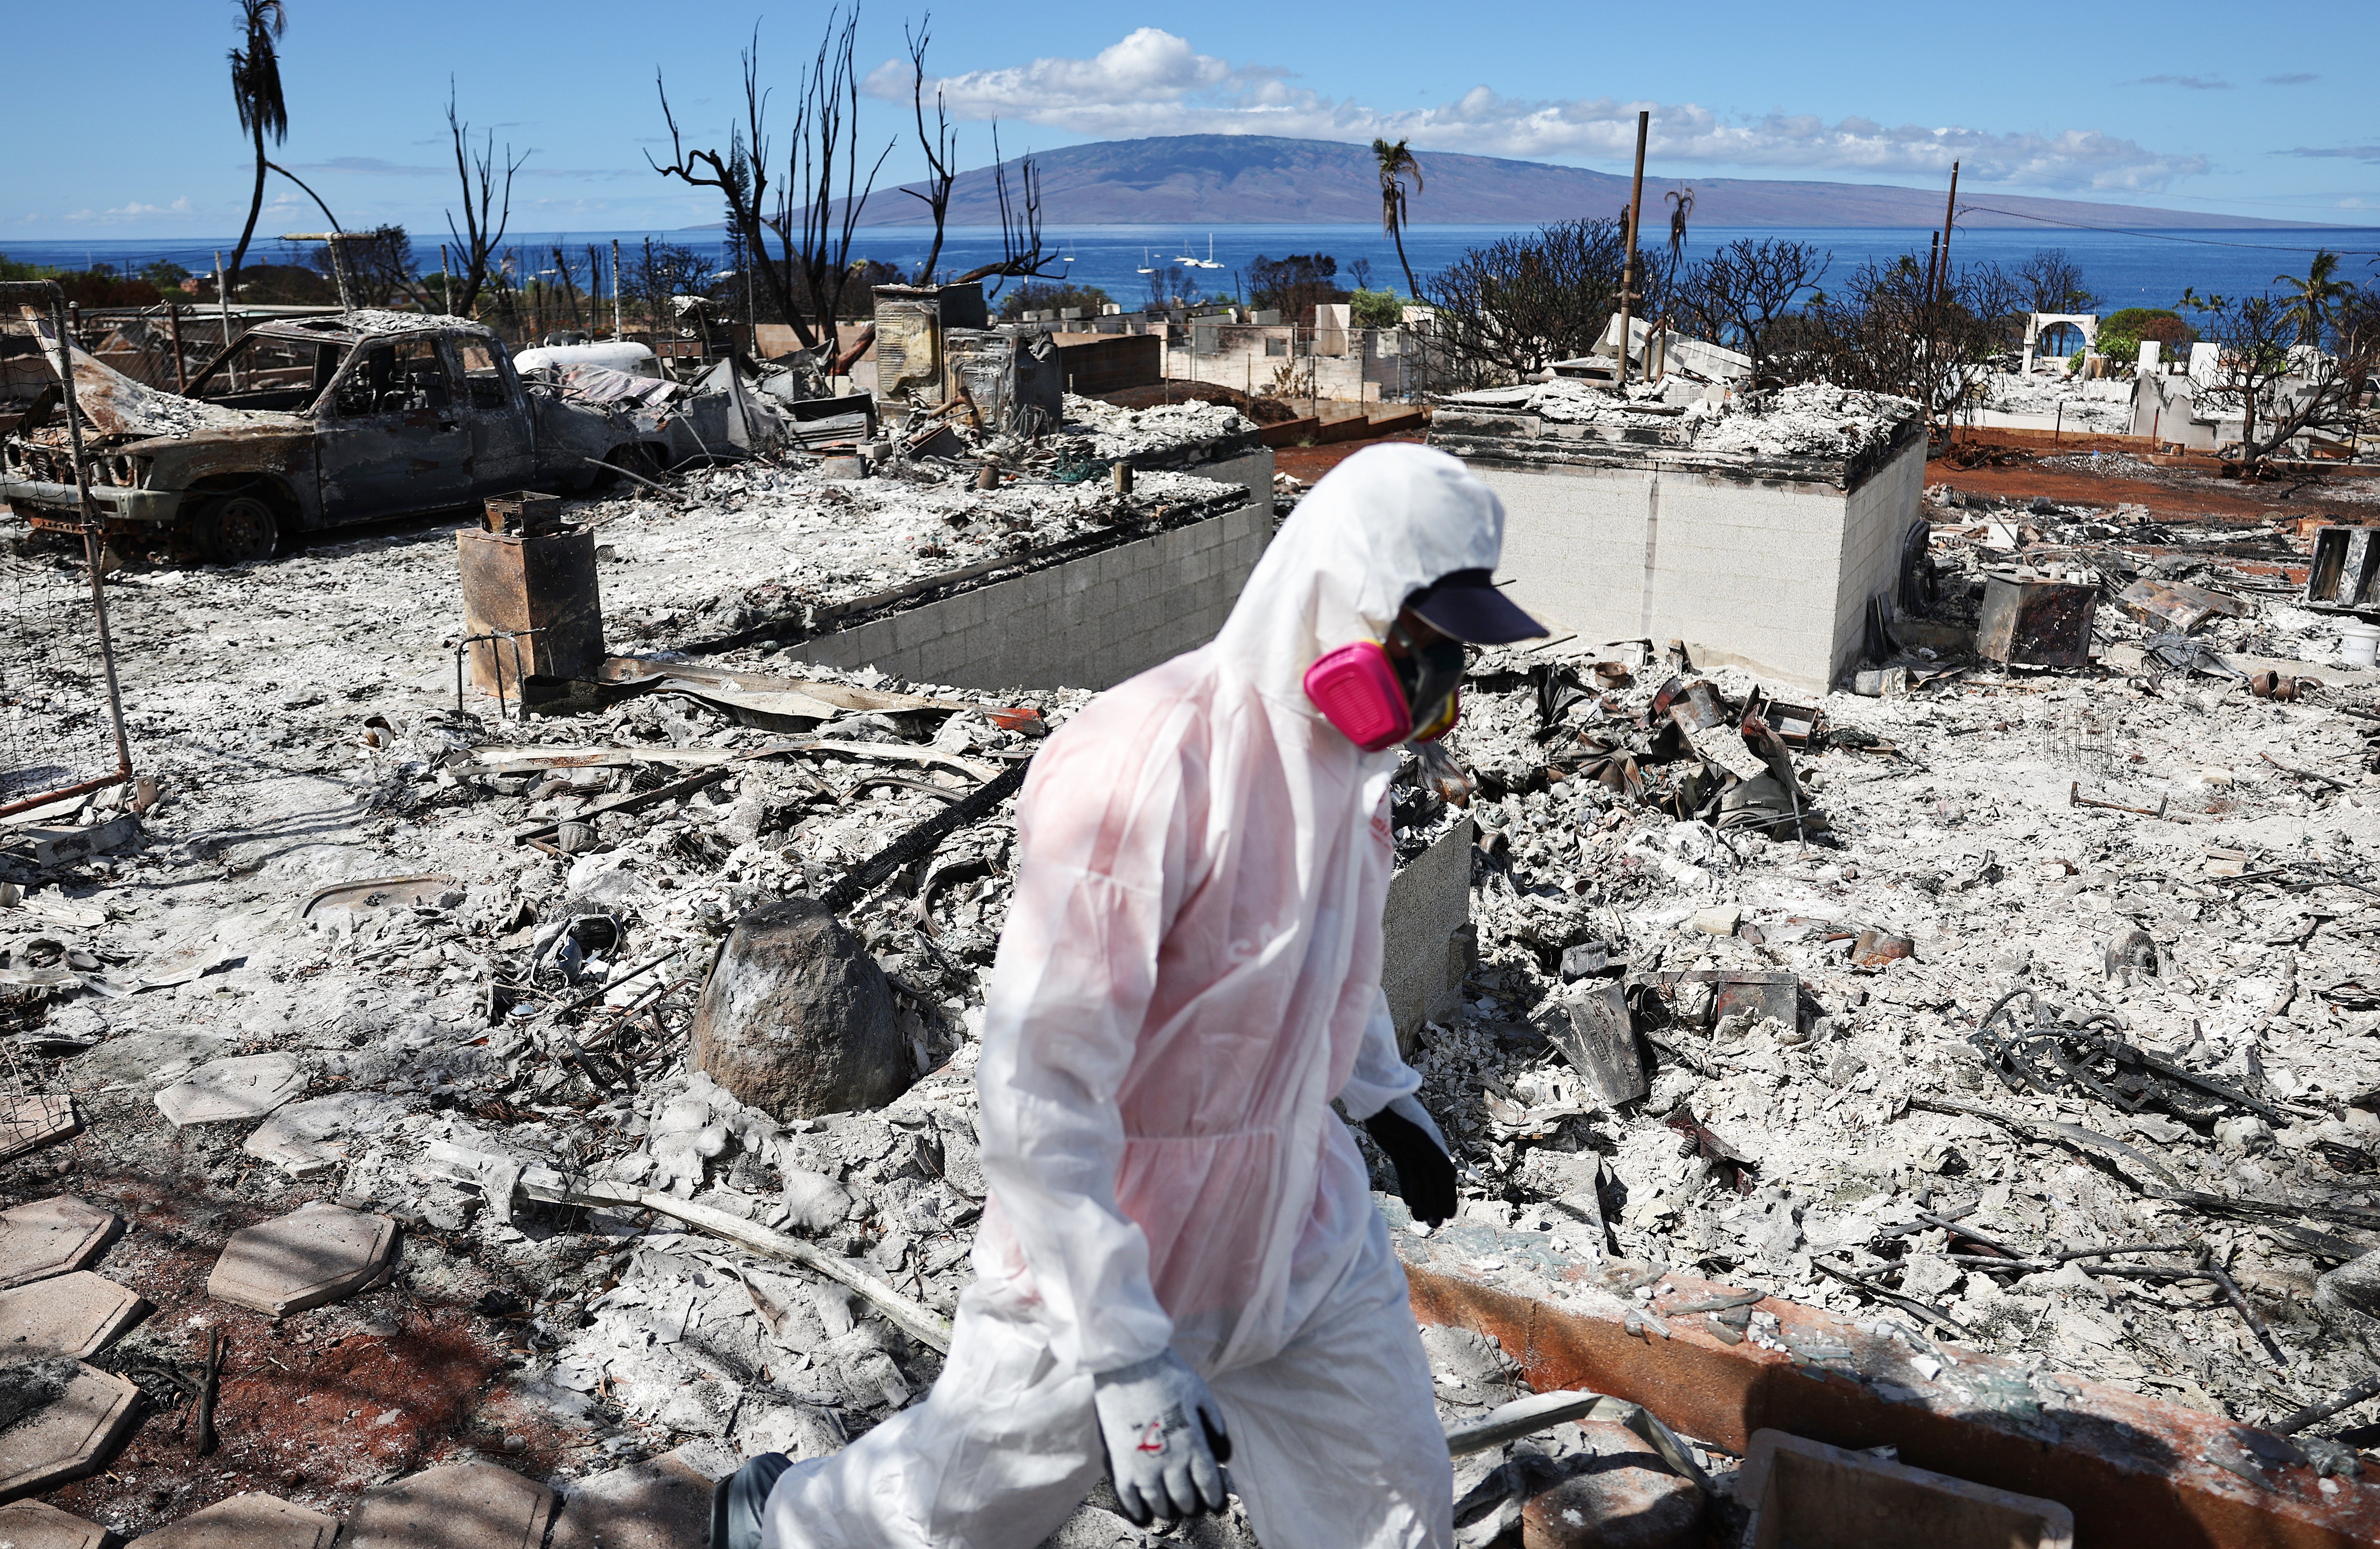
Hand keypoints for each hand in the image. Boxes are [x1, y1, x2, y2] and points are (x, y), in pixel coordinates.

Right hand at [1090, 1350, 1231, 1525]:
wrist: (1129, 1363)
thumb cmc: (1168, 1374)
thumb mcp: (1201, 1394)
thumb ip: (1215, 1424)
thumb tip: (1224, 1454)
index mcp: (1194, 1443)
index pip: (1208, 1482)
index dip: (1212, 1496)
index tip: (1214, 1503)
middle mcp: (1172, 1460)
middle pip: (1184, 1496)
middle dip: (1190, 1503)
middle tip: (1190, 1505)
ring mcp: (1145, 1464)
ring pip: (1159, 1501)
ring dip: (1166, 1509)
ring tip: (1168, 1510)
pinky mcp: (1122, 1461)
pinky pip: (1129, 1496)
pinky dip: (1137, 1509)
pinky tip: (1142, 1515)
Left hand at [1365, 1094, 1456, 1226]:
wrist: (1377, 1100)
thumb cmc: (1398, 1114)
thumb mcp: (1419, 1135)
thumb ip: (1435, 1155)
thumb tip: (1452, 1176)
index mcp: (1436, 1145)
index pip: (1445, 1177)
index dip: (1448, 1197)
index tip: (1449, 1216)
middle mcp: (1426, 1149)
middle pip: (1432, 1181)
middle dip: (1434, 1203)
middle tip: (1434, 1225)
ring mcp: (1412, 1149)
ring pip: (1419, 1180)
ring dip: (1421, 1200)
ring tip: (1421, 1220)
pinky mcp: (1397, 1150)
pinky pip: (1406, 1173)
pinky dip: (1409, 1189)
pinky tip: (1410, 1204)